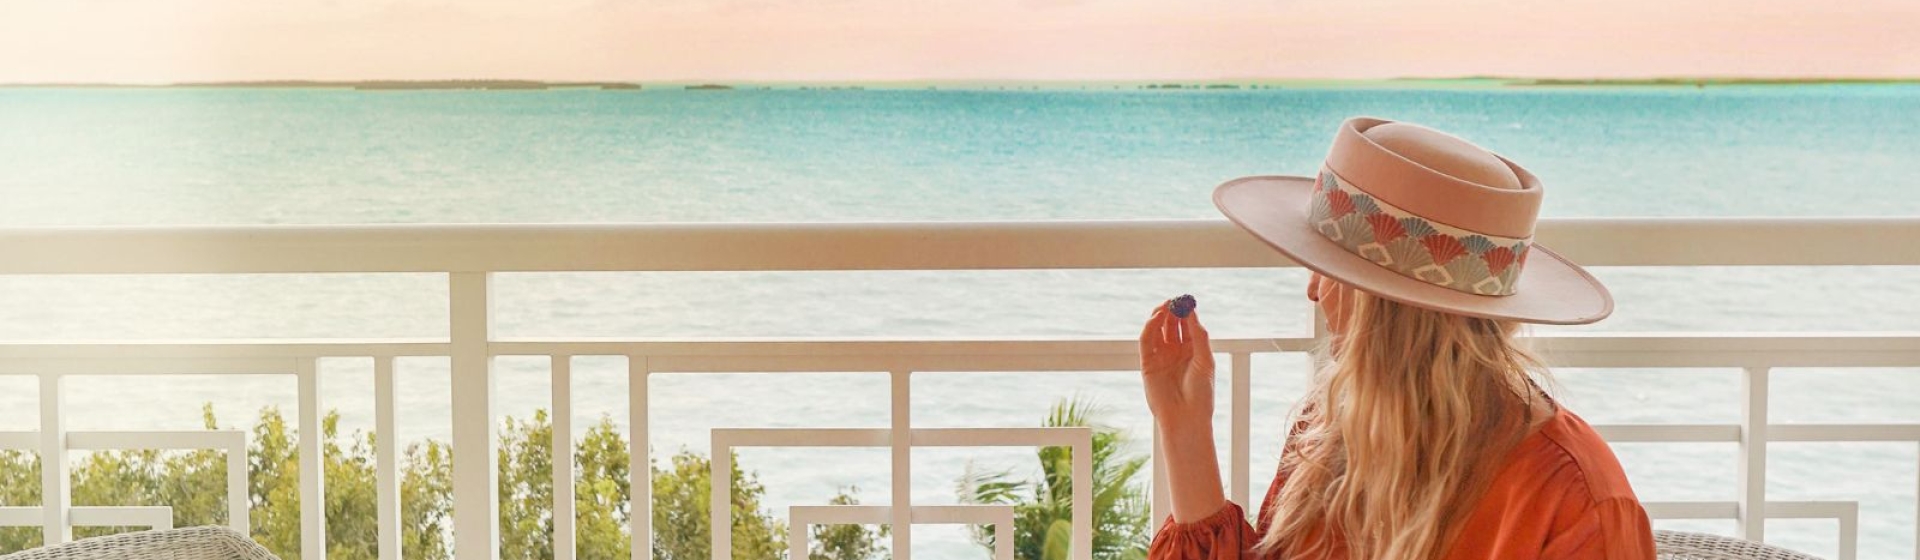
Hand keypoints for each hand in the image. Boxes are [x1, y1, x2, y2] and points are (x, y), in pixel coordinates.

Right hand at [1138, 300, 1227, 523]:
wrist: (1186, 418)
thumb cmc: (1201, 393)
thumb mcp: (1205, 361)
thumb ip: (1198, 336)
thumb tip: (1192, 312)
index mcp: (1193, 351)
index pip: (1187, 325)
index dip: (1186, 312)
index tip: (1186, 299)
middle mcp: (1176, 352)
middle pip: (1171, 325)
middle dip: (1172, 311)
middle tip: (1174, 300)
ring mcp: (1161, 357)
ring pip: (1157, 330)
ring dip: (1160, 316)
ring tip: (1165, 306)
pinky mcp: (1147, 364)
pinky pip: (1146, 341)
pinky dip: (1150, 328)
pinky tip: (1157, 318)